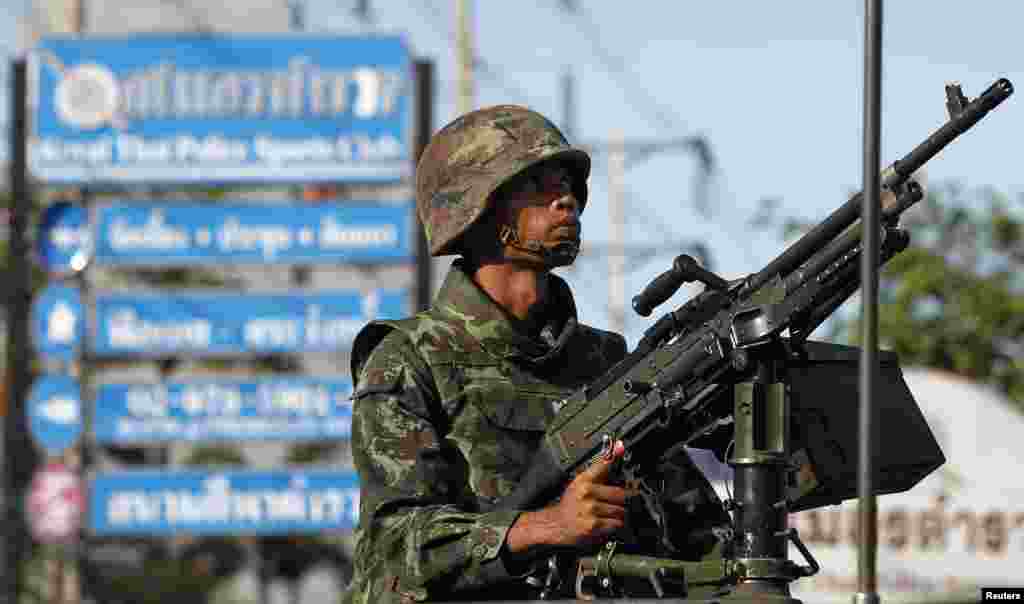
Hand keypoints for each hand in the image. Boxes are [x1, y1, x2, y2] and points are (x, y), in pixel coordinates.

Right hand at [505, 440, 630, 552]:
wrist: (556, 525)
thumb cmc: (571, 504)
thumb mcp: (580, 483)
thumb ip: (600, 470)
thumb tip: (617, 449)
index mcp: (584, 480)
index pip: (602, 464)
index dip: (613, 455)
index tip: (620, 446)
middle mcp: (586, 492)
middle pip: (620, 493)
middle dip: (626, 500)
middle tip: (623, 502)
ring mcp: (590, 509)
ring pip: (620, 510)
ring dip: (621, 515)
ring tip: (612, 515)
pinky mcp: (593, 525)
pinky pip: (616, 524)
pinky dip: (616, 526)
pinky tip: (608, 523)